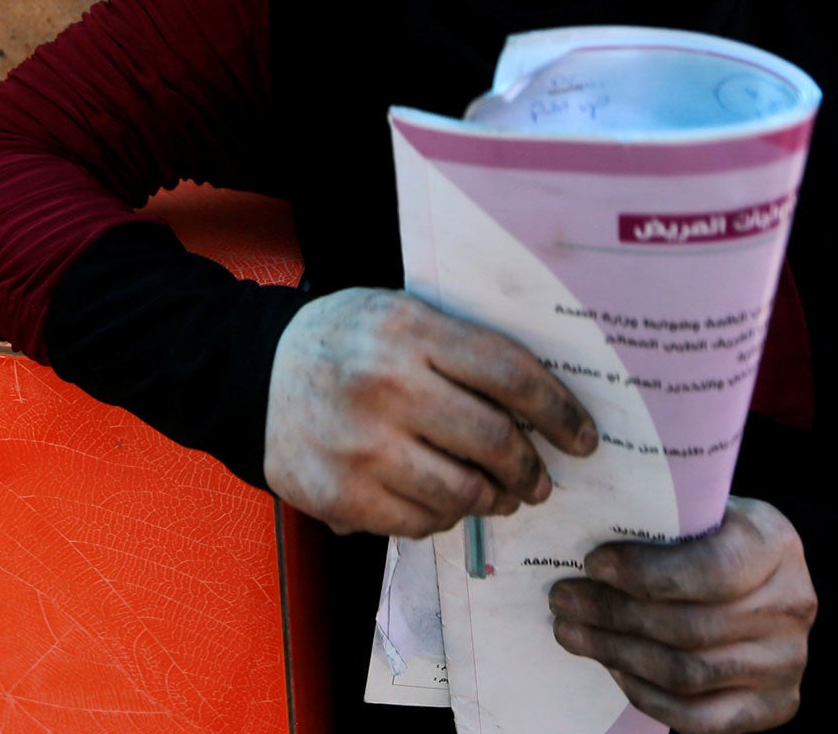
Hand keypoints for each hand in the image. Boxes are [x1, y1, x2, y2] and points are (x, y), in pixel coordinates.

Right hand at [263, 287, 597, 537]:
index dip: (559, 410)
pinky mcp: (340, 495)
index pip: (510, 373)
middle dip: (531, 469)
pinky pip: (420, 522)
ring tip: (497, 495)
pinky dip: (443, 517)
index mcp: (409, 329)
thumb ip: (463, 347)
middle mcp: (386, 385)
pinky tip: (444, 502)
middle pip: (495, 440)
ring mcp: (361, 446)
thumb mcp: (401, 315)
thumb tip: (545, 402)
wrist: (253, 374)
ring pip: (462, 491)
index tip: (584, 437)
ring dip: (492, 499)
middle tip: (540, 479)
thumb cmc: (344, 341)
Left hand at [549, 497, 814, 732]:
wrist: (767, 579)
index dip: (646, 572)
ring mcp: (787, 661)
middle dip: (613, 614)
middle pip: (689, 627)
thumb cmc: (717, 536)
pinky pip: (699, 716)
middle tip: (564, 600)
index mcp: (774, 543)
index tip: (593, 564)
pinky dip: (647, 694)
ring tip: (573, 632)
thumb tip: (578, 534)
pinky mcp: (774, 705)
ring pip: (688, 673)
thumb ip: (660, 522)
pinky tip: (613, 667)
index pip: (711, 570)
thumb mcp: (702, 512)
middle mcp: (791, 604)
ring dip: (617, 654)